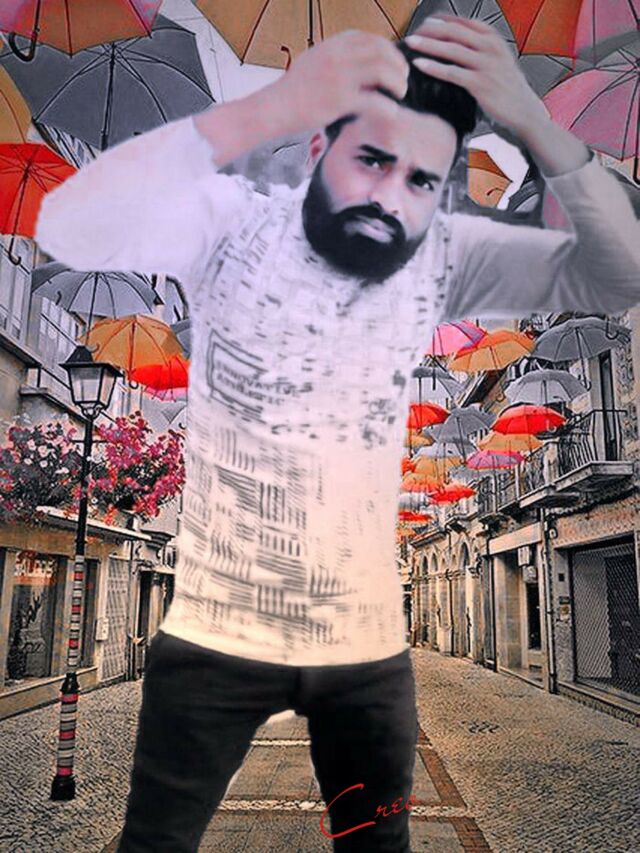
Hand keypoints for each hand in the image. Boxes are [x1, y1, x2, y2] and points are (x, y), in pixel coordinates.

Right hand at [267, 30, 410, 134]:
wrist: (275, 107)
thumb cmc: (294, 90)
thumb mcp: (315, 60)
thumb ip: (336, 56)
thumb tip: (359, 58)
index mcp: (333, 44)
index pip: (371, 38)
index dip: (388, 49)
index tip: (394, 63)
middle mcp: (338, 56)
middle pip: (382, 52)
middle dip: (399, 65)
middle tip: (403, 80)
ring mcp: (340, 77)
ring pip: (383, 71)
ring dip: (398, 82)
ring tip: (400, 94)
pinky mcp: (340, 101)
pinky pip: (375, 101)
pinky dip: (388, 107)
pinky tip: (391, 112)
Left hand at [406, 15, 549, 138]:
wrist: (524, 110)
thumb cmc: (507, 88)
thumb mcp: (498, 61)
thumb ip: (480, 50)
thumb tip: (455, 45)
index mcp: (494, 39)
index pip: (465, 22)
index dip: (444, 20)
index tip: (428, 22)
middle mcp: (490, 47)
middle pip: (455, 32)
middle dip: (432, 29)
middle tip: (414, 31)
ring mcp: (486, 65)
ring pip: (452, 49)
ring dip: (428, 44)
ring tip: (411, 43)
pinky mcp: (480, 84)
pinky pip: (452, 72)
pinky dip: (434, 67)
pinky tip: (420, 64)